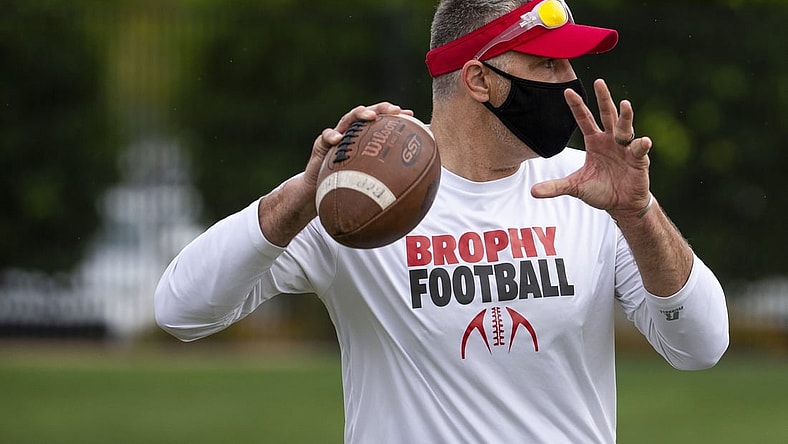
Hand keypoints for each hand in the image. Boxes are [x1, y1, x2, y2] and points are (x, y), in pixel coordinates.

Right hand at [301, 102, 413, 191]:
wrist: (320, 192)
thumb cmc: (347, 185)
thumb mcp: (370, 182)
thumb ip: (387, 179)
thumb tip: (415, 188)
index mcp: (365, 138)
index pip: (382, 121)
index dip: (395, 116)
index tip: (410, 115)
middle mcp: (352, 133)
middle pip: (368, 113)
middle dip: (382, 108)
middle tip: (395, 110)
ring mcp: (337, 136)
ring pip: (348, 118)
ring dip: (360, 114)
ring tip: (371, 116)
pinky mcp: (322, 144)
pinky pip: (325, 136)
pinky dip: (331, 135)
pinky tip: (338, 138)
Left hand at [531, 79, 651, 218]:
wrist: (621, 203)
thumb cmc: (599, 190)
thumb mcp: (575, 187)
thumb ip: (555, 186)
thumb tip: (531, 192)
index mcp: (594, 141)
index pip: (584, 119)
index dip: (577, 106)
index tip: (567, 91)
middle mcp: (610, 140)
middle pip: (606, 115)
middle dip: (603, 98)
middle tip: (599, 82)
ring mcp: (625, 148)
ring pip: (625, 127)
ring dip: (625, 116)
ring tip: (625, 104)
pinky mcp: (638, 160)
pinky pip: (640, 149)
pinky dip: (641, 145)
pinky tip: (643, 141)